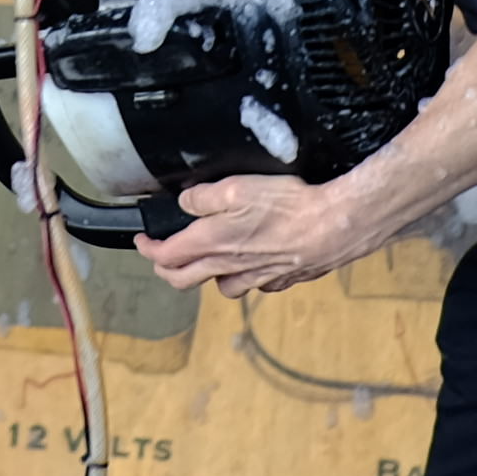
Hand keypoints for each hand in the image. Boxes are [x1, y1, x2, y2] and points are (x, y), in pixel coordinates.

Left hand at [141, 169, 370, 298]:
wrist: (333, 226)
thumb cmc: (286, 205)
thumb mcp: (236, 187)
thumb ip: (203, 196)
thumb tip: (185, 203)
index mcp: (212, 242)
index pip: (166, 256)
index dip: (148, 249)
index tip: (143, 240)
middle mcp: (229, 265)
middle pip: (184, 280)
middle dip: (166, 269)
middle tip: (163, 257)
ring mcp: (255, 277)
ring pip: (221, 288)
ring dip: (208, 277)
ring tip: (209, 262)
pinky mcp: (280, 280)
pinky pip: (255, 286)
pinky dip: (247, 278)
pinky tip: (253, 264)